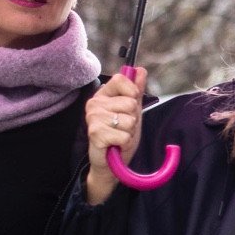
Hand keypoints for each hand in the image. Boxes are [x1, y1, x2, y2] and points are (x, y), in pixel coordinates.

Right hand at [84, 68, 145, 204]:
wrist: (110, 164)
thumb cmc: (120, 136)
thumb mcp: (132, 111)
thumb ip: (136, 90)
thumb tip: (141, 70)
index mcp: (103, 95)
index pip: (121, 79)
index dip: (133, 93)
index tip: (130, 107)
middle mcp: (94, 104)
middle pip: (130, 102)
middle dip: (133, 118)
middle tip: (122, 127)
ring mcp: (93, 118)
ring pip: (129, 120)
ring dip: (129, 132)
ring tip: (118, 136)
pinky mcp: (95, 134)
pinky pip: (124, 135)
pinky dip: (125, 143)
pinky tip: (115, 145)